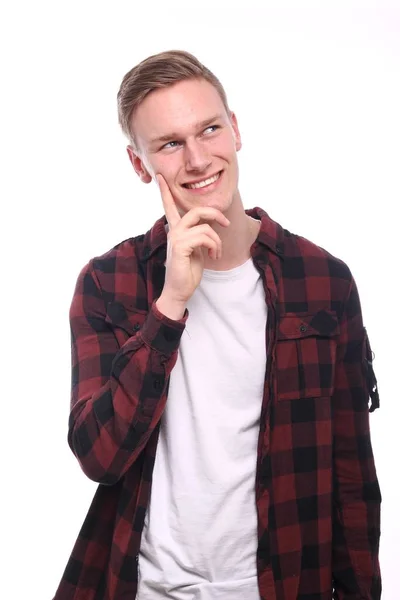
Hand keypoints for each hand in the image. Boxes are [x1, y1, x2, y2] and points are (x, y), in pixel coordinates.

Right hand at [157, 174, 229, 305]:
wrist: (179, 290)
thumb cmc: (188, 271)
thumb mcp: (197, 249)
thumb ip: (199, 235)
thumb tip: (210, 227)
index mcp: (177, 230)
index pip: (169, 206)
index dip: (166, 191)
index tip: (161, 177)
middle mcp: (174, 231)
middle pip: (197, 210)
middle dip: (215, 214)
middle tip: (226, 222)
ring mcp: (175, 238)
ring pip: (205, 226)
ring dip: (217, 241)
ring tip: (216, 253)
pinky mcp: (179, 246)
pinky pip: (204, 236)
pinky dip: (213, 246)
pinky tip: (212, 255)